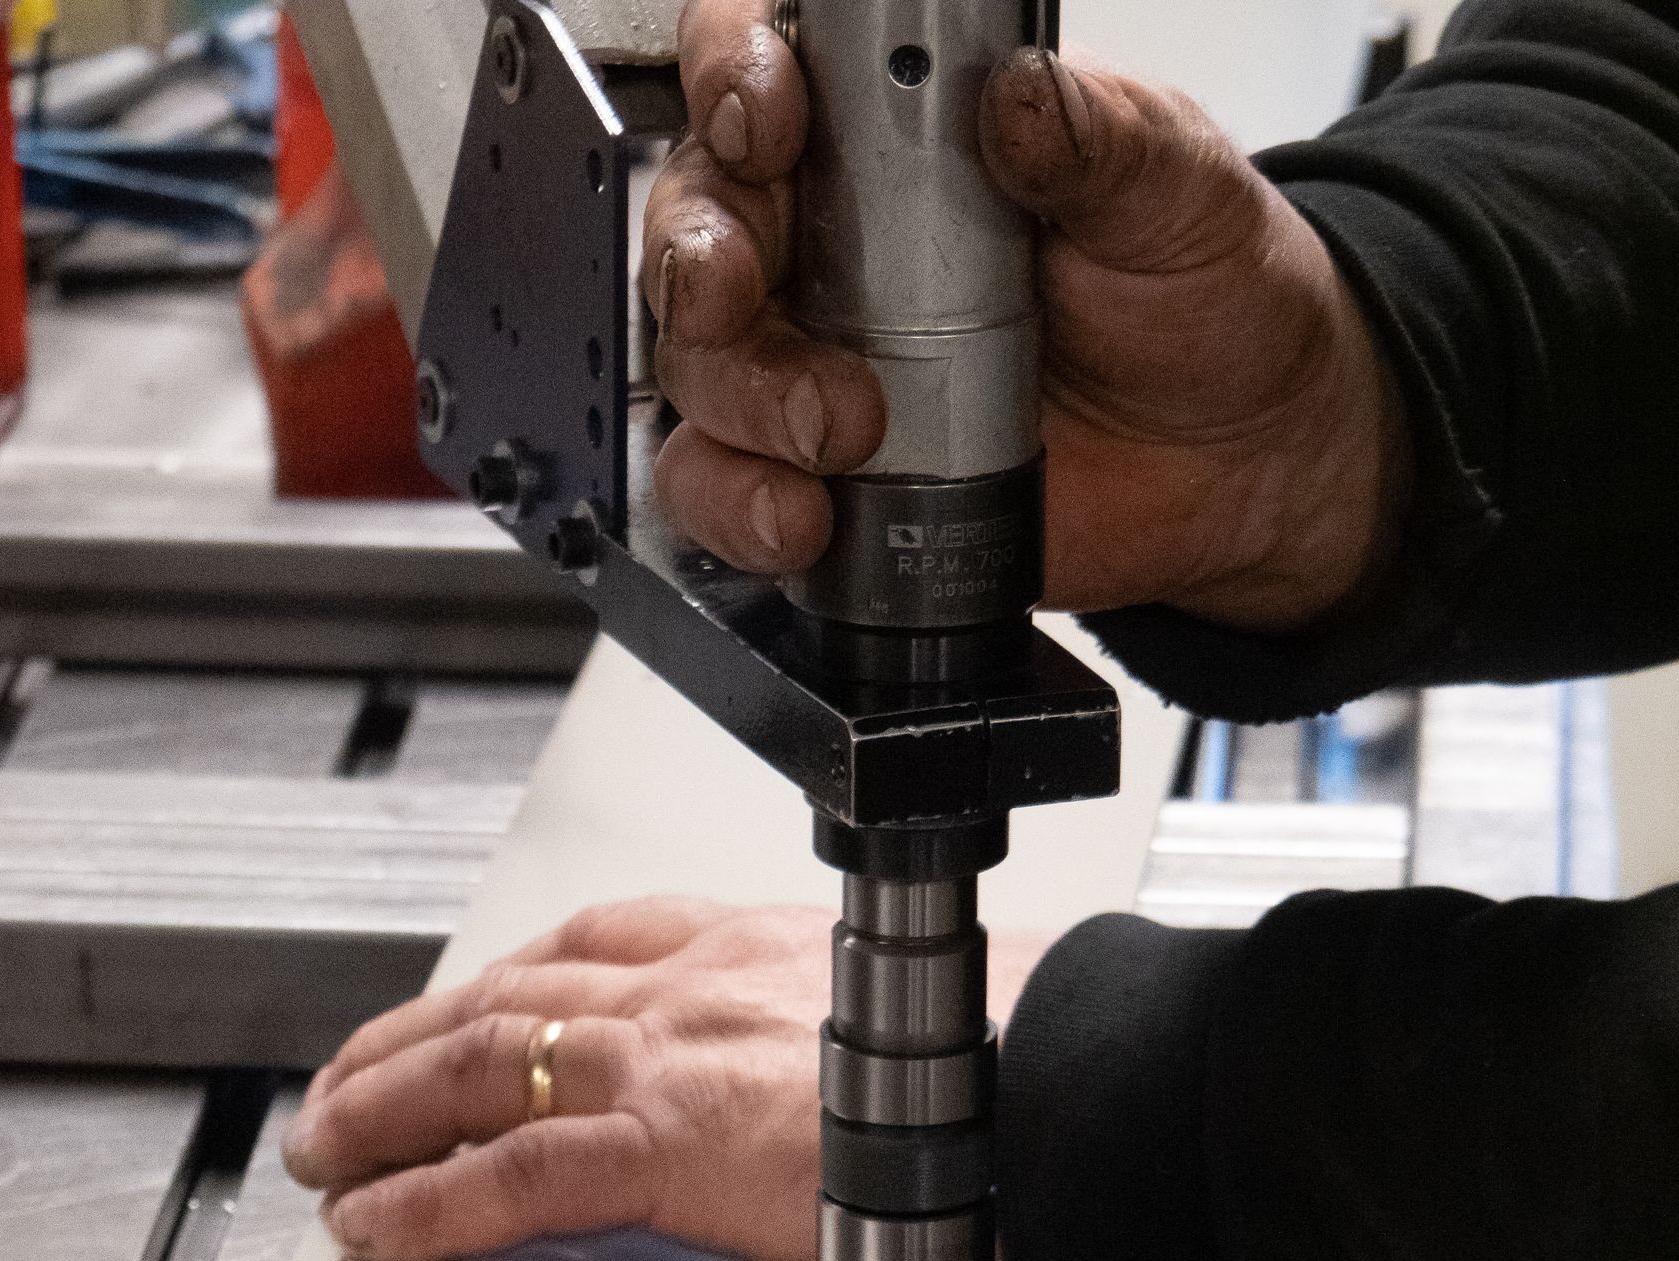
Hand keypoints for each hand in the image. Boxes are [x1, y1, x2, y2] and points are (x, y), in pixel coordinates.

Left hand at [282, 899, 1050, 1260]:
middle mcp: (692, 980)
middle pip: (500, 997)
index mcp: (749, 945)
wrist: (1057, 1087)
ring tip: (328, 1158)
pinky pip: (512, 1172)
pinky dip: (431, 1201)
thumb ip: (811, 1036)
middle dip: (401, 1047)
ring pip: (478, 1067)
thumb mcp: (887, 1018)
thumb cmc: (1006, 1064)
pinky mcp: (668, 1136)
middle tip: (342, 1095)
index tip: (453, 1012)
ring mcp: (671, 1052)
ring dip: (381, 1114)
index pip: (585, 944)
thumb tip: (790, 1079)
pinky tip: (384, 1226)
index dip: (496, 986)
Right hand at [645, 0, 1408, 630]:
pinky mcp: (825, 479)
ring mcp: (821, 363)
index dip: (734, 75)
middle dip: (702, 260)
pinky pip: (728, 491)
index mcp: (903, 132)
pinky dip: (743, 506)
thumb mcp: (1178, 190)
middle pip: (698, 224)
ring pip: (699, 367)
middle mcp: (838, 241)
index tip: (771, 119)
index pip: (767, 63)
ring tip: (845, 430)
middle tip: (752, 296)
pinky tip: (807, 517)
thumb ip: (1097, 138)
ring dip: (742, 401)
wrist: (1244, 464)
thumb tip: (1019, 94)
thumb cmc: (1207, 302)